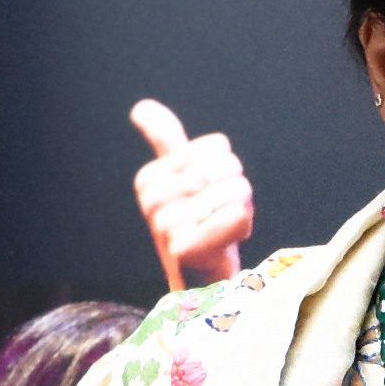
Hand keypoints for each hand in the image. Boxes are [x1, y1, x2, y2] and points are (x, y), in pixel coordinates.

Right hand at [128, 97, 251, 287]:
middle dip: (237, 189)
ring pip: (236, 191)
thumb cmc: (196, 225)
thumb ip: (165, 141)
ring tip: (223, 229)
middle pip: (228, 167)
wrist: (201, 279)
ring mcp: (164, 225)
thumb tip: (141, 106)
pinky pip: (235, 216)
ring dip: (242, 209)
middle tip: (222, 214)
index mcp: (149, 177)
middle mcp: (151, 200)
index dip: (227, 170)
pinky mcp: (184, 249)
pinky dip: (243, 225)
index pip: (219, 147)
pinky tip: (227, 241)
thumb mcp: (180, 180)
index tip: (211, 194)